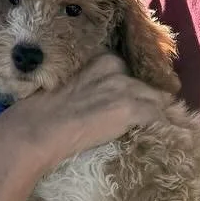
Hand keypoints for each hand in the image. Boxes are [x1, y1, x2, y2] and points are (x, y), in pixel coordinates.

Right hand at [0, 54, 171, 175]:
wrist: (35, 130)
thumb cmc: (38, 115)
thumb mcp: (65, 91)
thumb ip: (86, 90)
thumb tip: (93, 104)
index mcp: (96, 61)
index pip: (127, 73)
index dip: (131, 90)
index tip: (132, 103)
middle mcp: (114, 69)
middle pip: (145, 86)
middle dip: (147, 102)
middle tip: (145, 121)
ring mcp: (123, 88)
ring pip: (156, 100)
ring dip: (157, 115)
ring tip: (160, 132)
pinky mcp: (130, 109)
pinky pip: (157, 117)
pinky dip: (162, 128)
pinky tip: (163, 140)